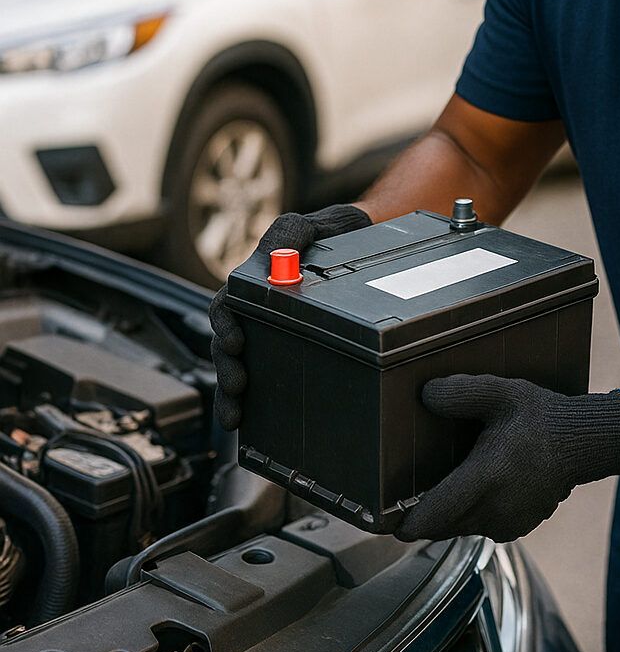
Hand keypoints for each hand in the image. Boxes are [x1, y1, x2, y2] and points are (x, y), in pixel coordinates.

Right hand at [209, 203, 370, 430]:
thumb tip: (273, 261)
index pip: (226, 308)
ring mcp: (273, 334)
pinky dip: (256, 404)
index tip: (234, 342)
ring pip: (242, 368)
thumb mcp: (306, 227)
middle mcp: (257, 313)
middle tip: (236, 387)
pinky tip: (252, 425)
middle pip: (228, 346)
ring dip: (231, 394)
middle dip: (225, 370)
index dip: (224, 327)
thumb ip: (288, 235)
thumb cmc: (329, 234)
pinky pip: (271, 379)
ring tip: (234, 417)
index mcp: (253, 285)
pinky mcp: (293, 350)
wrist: (363, 245)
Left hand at [395, 374, 619, 542]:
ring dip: (445, 517)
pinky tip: (470, 492)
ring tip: (436, 492)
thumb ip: (461, 393)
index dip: (403, 523)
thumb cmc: (541, 417)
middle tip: (403, 500)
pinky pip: (480, 528)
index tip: (383, 522)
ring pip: (459, 529)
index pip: (432, 516)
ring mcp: (507, 523)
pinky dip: (469, 516)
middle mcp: (494, 510)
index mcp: (485, 480)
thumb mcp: (500, 394)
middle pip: (440, 527)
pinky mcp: (517, 528)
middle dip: (421, 518)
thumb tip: (425, 395)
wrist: (582, 443)